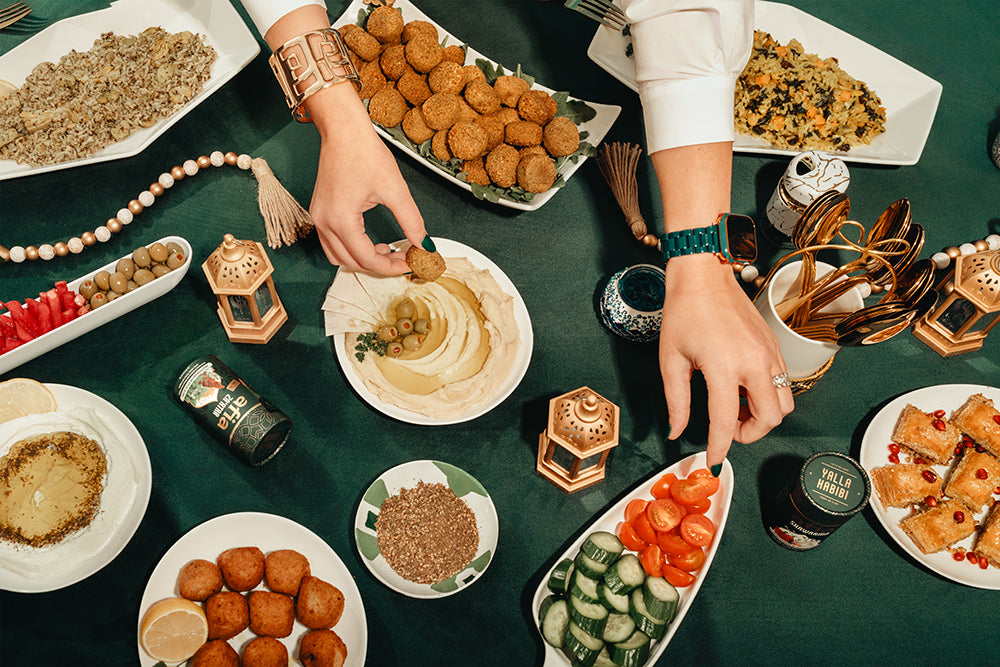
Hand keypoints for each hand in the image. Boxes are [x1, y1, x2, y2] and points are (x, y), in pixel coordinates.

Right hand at [307, 83, 426, 274]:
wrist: (343, 130)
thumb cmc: (364, 152)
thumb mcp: (395, 189)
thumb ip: (411, 221)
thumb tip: (424, 244)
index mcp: (341, 220)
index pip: (367, 259)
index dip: (392, 267)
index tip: (410, 262)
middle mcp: (324, 223)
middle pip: (351, 263)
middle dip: (379, 265)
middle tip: (403, 258)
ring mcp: (318, 217)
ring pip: (338, 257)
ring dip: (362, 260)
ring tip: (387, 250)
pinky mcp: (319, 211)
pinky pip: (332, 243)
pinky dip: (351, 249)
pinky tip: (371, 240)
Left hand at [658, 254, 793, 468]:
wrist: (703, 276)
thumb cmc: (684, 312)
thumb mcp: (671, 360)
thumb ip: (676, 401)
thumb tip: (676, 432)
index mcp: (724, 366)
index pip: (726, 422)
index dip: (719, 448)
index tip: (714, 460)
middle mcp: (754, 361)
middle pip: (771, 418)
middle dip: (750, 433)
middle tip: (727, 428)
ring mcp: (769, 353)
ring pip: (784, 403)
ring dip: (762, 415)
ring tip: (734, 406)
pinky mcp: (775, 346)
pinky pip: (782, 382)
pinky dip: (766, 395)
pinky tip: (740, 387)